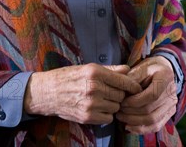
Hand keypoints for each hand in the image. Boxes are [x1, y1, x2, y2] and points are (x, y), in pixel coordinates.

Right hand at [23, 63, 141, 125]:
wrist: (48, 92)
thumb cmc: (68, 77)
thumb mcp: (87, 68)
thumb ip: (109, 70)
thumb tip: (127, 69)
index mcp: (94, 72)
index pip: (122, 80)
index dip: (132, 85)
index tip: (137, 87)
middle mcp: (94, 88)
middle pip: (121, 95)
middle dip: (119, 94)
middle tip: (111, 91)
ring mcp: (91, 104)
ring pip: (115, 107)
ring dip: (113, 104)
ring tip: (102, 99)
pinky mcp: (87, 117)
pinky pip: (108, 118)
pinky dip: (106, 114)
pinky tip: (98, 107)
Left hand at [116, 56, 176, 133]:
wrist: (162, 70)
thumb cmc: (149, 68)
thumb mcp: (141, 67)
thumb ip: (132, 78)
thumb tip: (122, 93)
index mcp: (165, 77)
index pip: (152, 95)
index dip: (135, 101)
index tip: (122, 102)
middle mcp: (172, 93)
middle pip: (151, 110)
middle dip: (132, 113)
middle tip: (118, 111)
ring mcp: (172, 105)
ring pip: (153, 120)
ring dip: (135, 122)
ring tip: (121, 118)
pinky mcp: (169, 113)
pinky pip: (156, 126)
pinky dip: (142, 129)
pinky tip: (129, 127)